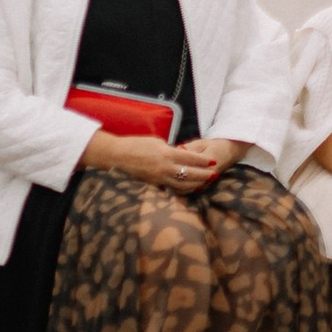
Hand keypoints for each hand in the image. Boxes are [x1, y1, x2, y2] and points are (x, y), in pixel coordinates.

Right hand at [88, 132, 227, 189]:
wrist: (117, 156)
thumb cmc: (136, 144)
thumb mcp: (157, 142)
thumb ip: (170, 150)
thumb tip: (180, 154)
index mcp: (167, 154)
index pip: (191, 158)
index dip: (204, 161)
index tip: (213, 162)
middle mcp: (165, 168)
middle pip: (190, 174)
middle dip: (204, 175)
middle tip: (214, 175)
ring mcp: (159, 178)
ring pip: (182, 185)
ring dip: (195, 184)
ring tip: (204, 183)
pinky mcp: (153, 184)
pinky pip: (171, 188)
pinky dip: (182, 189)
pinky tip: (188, 189)